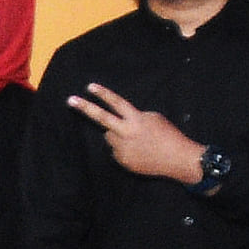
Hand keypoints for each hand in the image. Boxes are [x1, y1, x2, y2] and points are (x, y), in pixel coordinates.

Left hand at [67, 83, 206, 183]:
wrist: (178, 159)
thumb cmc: (169, 135)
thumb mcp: (153, 118)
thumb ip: (134, 117)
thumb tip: (120, 120)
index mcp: (136, 119)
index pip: (117, 103)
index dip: (103, 94)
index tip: (90, 87)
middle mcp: (126, 133)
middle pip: (102, 118)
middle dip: (85, 108)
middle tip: (70, 100)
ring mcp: (122, 148)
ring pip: (110, 136)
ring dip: (117, 135)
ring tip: (137, 141)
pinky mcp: (122, 161)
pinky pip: (116, 151)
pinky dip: (123, 149)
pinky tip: (138, 152)